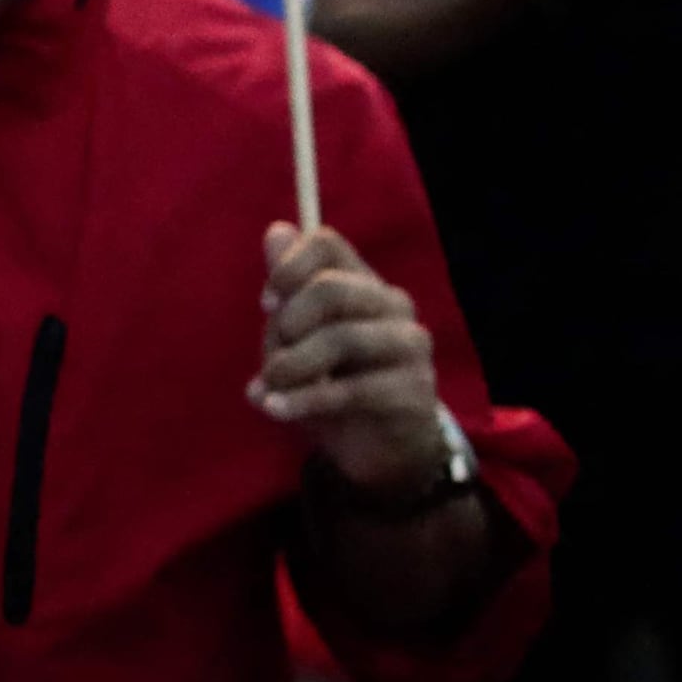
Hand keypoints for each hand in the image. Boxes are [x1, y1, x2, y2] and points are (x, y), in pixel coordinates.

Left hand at [250, 223, 457, 500]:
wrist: (378, 450)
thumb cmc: (333, 386)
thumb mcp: (297, 342)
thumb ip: (287, 293)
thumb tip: (276, 230)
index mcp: (361, 283)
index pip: (327, 243)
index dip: (288, 267)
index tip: (267, 304)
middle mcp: (392, 304)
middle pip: (331, 288)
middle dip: (288, 324)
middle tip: (271, 360)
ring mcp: (410, 345)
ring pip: (343, 337)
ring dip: (292, 367)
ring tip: (269, 390)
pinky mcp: (414, 389)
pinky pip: (353, 390)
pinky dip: (305, 401)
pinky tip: (277, 410)